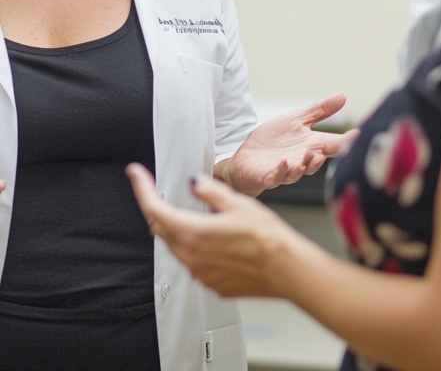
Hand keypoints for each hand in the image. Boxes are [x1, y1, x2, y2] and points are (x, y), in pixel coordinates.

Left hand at [127, 164, 314, 298]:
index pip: (154, 208)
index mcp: (193, 232)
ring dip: (183, 234)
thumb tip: (195, 183)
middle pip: (163, 230)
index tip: (136, 175)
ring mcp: (199, 273)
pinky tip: (223, 246)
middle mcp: (190, 256)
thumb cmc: (268, 238)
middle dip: (163, 212)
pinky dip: (200, 252)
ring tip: (209, 224)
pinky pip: (195, 265)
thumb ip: (210, 192)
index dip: (141, 188)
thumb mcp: (239, 204)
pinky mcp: (211, 283)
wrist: (286, 269)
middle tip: (175, 200)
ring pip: (178, 249)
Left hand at [223, 94, 359, 194]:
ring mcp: (285, 170)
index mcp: (312, 145)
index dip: (347, 142)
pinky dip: (281, 172)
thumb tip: (343, 96)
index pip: (334, 144)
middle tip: (324, 151)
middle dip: (321, 157)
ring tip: (306, 157)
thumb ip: (319, 111)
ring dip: (303, 166)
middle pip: (317, 161)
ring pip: (298, 172)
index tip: (358, 136)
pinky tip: (284, 164)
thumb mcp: (296, 120)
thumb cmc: (274, 141)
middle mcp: (302, 159)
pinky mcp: (268, 176)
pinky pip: (276, 177)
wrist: (247, 157)